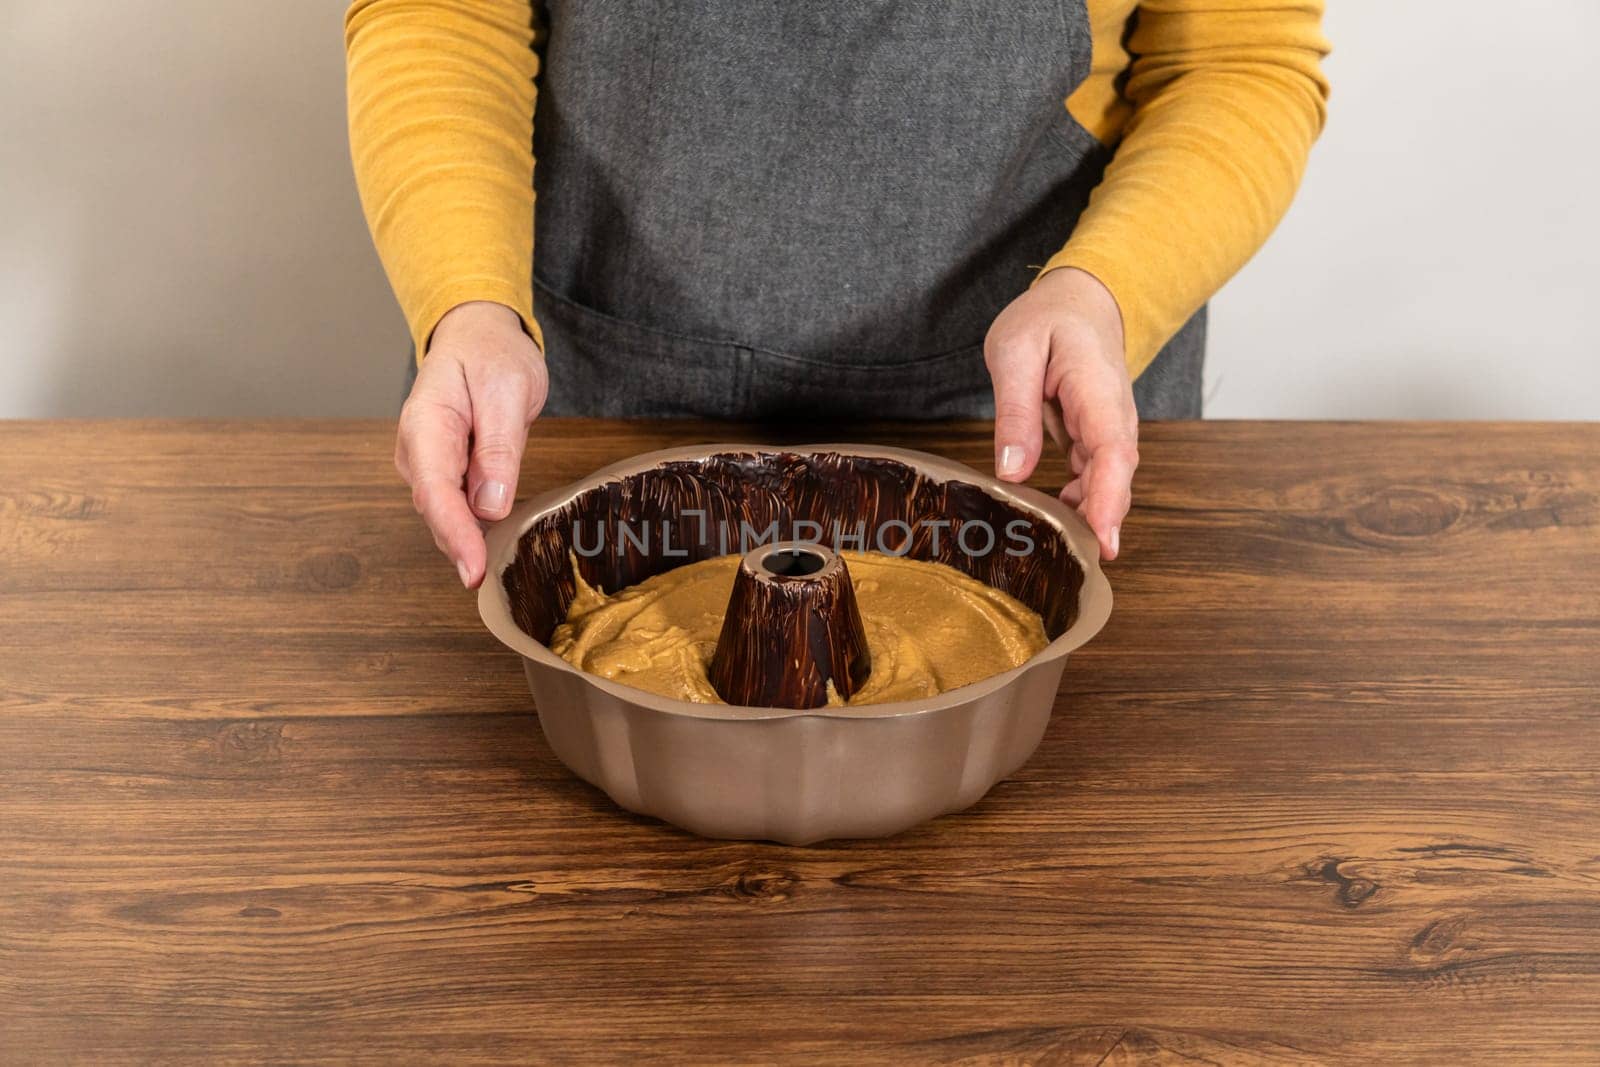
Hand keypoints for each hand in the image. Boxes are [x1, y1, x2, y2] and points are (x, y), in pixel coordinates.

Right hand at [396, 301, 547, 587]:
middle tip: (483, 578)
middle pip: (436, 508)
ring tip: (489, 565)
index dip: (454, 534)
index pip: (436, 489)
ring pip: (445, 512)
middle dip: (458, 545)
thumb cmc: (492, 355)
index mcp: (427, 423)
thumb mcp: (507, 390)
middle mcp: (418, 448)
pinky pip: (457, 505)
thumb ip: (498, 448)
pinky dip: (472, 526)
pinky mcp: (446, 471)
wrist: (479, 335)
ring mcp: (428, 462)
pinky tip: (491, 544)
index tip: (472, 569)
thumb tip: (490, 505)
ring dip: (465, 539)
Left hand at [985, 267, 1137, 560]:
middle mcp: (1113, 415)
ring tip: (1063, 554)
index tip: (1101, 537)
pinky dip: (1078, 503)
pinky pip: (1093, 478)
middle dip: (1104, 521)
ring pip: (1107, 482)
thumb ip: (1015, 410)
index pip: (1113, 451)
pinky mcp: (1095, 439)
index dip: (1108, 499)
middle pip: (1117, 476)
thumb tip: (1012, 471)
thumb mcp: (1015, 352)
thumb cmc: (1047, 320)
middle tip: (1082, 563)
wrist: (1079, 302)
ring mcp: (1108, 429)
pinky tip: (1054, 523)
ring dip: (1089, 517)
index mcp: (1097, 389)